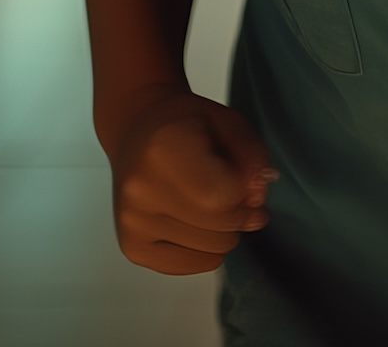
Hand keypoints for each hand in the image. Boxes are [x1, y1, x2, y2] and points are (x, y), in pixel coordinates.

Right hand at [106, 83, 275, 273]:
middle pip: (220, 230)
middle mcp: (140, 189)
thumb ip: (251, 157)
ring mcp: (132, 222)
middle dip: (238, 215)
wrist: (136, 128)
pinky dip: (205, 251)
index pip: (222, 198)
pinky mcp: (131, 247)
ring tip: (205, 202)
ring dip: (223, 232)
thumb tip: (256, 205)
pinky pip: (190, 267)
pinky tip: (193, 223)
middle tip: (227, 191)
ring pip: (212, 253)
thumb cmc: (186, 124)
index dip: (245, 195)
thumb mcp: (228, 121)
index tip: (242, 179)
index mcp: (164, 148)